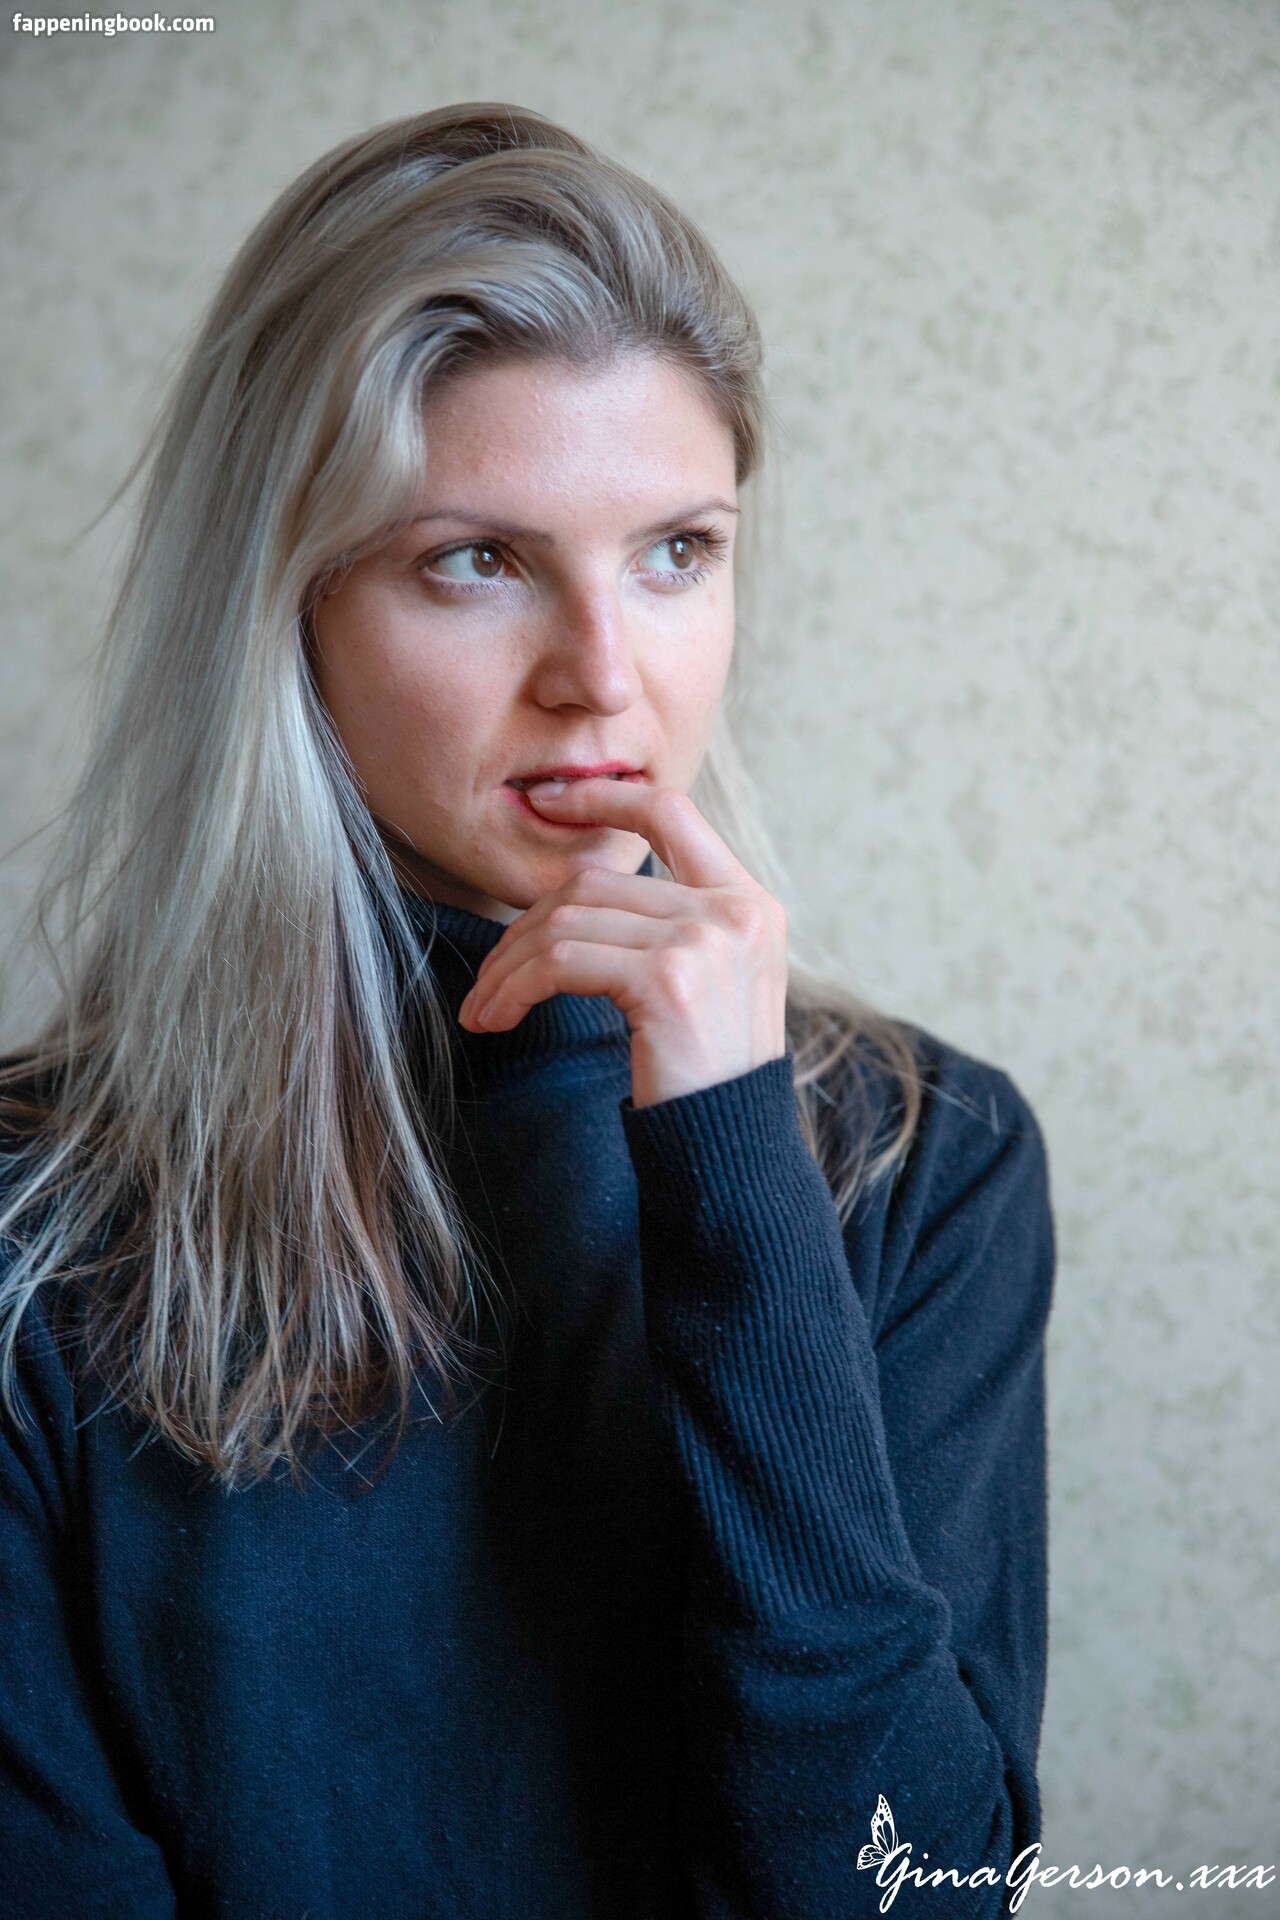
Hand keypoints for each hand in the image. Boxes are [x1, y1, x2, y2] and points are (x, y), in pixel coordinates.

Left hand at [456, 777, 788, 1108]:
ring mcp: (707, 941)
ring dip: (508, 967)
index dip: (601, 796)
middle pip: (594, 882)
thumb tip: (581, 887)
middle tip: (488, 980)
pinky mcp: (670, 980)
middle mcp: (736, 911)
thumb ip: (670, 923)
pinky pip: (561, 962)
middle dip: (524, 927)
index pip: (670, 810)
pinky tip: (496, 1018)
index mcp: (749, 902)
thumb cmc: (705, 1076)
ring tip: (485, 1009)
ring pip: (567, 921)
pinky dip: (514, 989)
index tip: (544, 801)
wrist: (730, 1152)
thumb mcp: (707, 982)